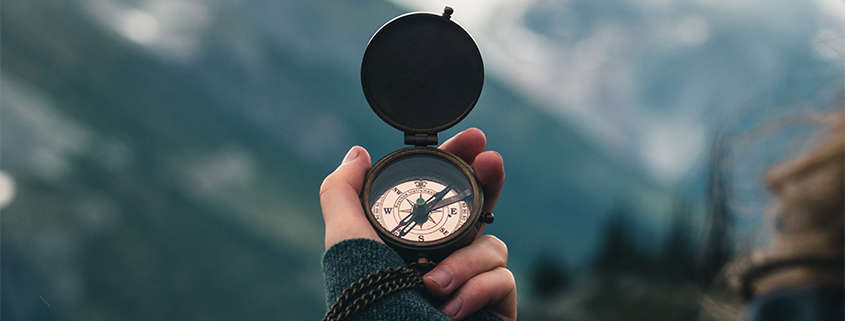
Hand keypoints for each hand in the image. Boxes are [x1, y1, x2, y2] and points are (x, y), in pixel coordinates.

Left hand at [319, 128, 513, 319]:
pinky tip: (450, 308)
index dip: (459, 162)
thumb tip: (358, 153)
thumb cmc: (366, 303)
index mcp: (412, 241)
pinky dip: (475, 288)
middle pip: (479, 207)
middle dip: (488, 180)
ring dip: (463, 261)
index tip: (473, 136)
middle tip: (491, 159)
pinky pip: (503, 277)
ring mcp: (470, 282)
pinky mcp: (494, 306)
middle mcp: (443, 258)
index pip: (442, 193)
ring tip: (433, 286)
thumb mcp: (345, 242)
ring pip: (490, 244)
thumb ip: (343, 193)